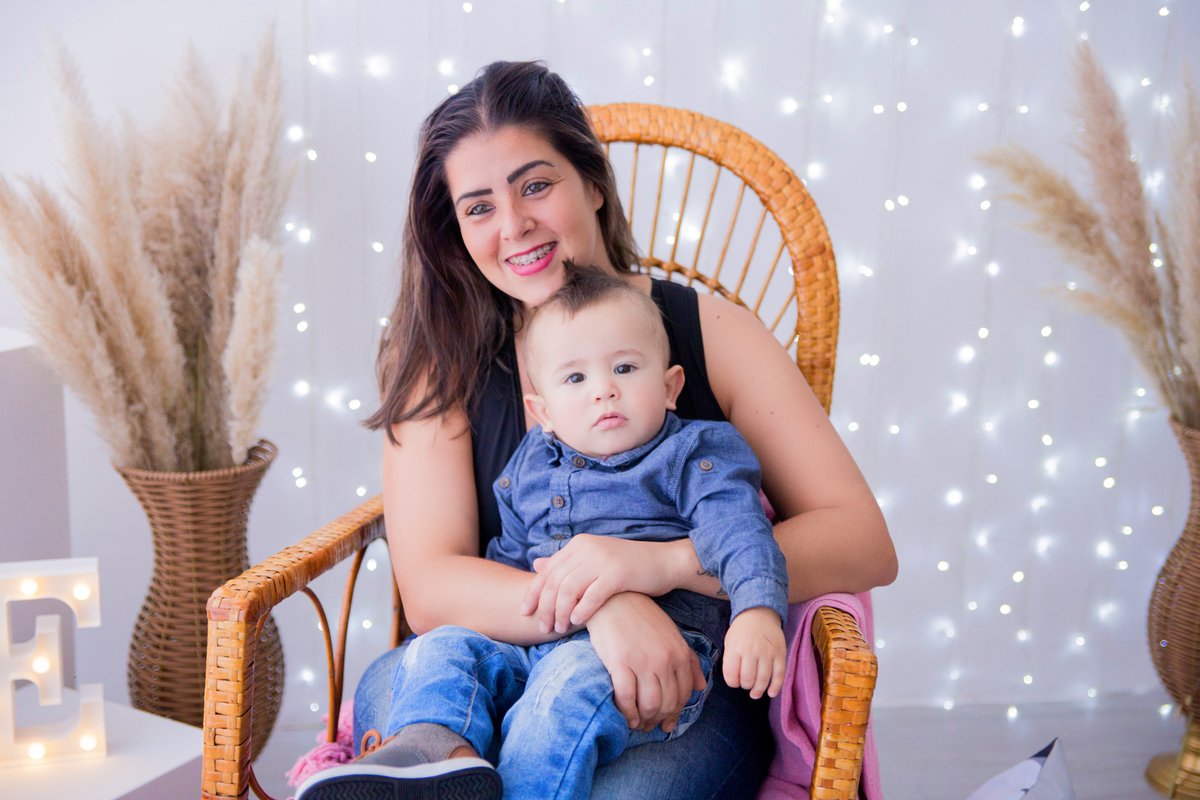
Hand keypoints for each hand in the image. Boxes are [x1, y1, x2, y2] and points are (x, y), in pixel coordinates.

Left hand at [521, 535, 678, 633]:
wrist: (663, 561)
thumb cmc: (628, 566)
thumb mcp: (594, 560)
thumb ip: (568, 564)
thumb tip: (537, 564)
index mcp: (578, 545)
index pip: (547, 570)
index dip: (533, 593)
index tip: (526, 612)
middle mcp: (586, 549)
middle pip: (554, 581)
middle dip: (545, 607)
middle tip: (543, 627)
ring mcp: (601, 560)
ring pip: (568, 590)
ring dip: (561, 612)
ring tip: (560, 628)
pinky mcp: (617, 574)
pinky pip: (591, 596)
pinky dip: (581, 610)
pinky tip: (577, 622)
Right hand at [586, 592, 706, 732]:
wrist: (614, 600)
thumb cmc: (642, 618)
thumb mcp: (672, 635)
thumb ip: (689, 660)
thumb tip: (700, 687)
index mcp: (679, 653)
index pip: (684, 694)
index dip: (675, 712)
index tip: (666, 720)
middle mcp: (664, 659)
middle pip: (667, 702)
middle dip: (659, 719)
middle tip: (649, 724)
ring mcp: (642, 662)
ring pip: (649, 704)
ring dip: (644, 719)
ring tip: (638, 722)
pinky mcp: (619, 663)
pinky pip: (627, 698)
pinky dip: (627, 712)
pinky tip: (626, 716)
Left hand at [722, 607, 785, 699]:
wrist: (760, 613)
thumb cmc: (742, 630)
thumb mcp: (729, 641)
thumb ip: (730, 660)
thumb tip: (734, 680)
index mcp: (736, 647)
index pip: (731, 674)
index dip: (732, 683)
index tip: (734, 682)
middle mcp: (752, 650)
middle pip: (748, 679)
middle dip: (745, 686)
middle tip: (745, 684)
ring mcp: (767, 652)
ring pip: (763, 679)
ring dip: (758, 690)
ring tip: (754, 693)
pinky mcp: (780, 654)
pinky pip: (779, 674)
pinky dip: (775, 687)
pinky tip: (771, 693)